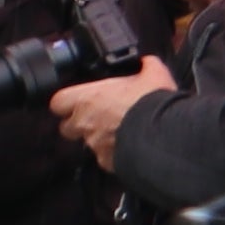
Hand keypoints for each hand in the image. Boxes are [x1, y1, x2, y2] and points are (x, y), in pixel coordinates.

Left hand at [46, 59, 172, 165]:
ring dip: (98, 139)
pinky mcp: (108, 162)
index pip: (58, 102)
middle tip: (97, 118)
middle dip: (78, 124)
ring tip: (119, 133)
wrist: (167, 135)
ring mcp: (95, 145)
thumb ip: (144, 65)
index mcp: (87, 99)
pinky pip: (105, 159)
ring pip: (88, 144)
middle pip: (67, 127)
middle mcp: (85, 123)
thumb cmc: (153, 103)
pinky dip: (114, 154)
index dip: (66, 102)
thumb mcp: (153, 74)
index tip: (77, 101)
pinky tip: (129, 148)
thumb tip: (147, 61)